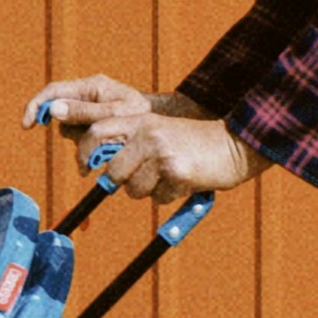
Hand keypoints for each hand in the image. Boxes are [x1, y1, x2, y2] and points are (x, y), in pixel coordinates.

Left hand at [28, 75, 262, 203]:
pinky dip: (169, 196)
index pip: (97, 132)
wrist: (234, 146)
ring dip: (149, 191)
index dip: (84, 152)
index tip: (83, 168)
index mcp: (141, 120)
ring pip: (134, 189)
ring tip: (169, 177)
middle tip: (141, 179)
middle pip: (114, 171)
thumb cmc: (194, 145)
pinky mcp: (176, 171)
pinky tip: (184, 181)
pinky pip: (158, 197)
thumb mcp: (160, 132)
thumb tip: (102, 170)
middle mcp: (148, 133)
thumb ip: (132, 144)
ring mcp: (162, 152)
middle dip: (122, 182)